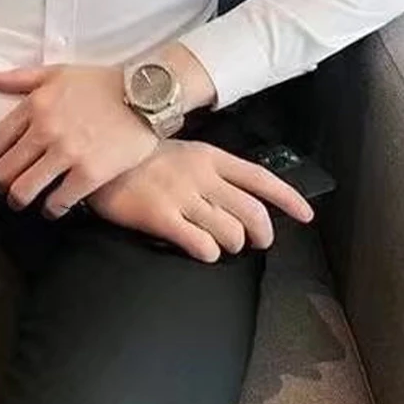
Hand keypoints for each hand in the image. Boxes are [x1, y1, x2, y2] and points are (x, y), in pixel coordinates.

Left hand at [0, 64, 159, 217]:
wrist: (147, 95)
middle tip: (8, 188)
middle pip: (5, 170)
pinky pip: (58, 202)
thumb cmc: (103, 83)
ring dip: (19, 200)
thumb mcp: (59, 72)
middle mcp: (46, 129)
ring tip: (25, 201)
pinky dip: (51, 209)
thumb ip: (21, 77)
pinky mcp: (90, 173)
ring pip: (24, 190)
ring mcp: (67, 153)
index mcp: (35, 105)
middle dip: (2, 184)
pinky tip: (54, 207)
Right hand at [86, 139, 314, 262]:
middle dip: (262, 234)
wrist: (97, 157)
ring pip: (231, 233)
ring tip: (219, 243)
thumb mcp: (181, 151)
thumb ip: (209, 170)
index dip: (288, 198)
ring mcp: (182, 196)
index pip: (260, 178)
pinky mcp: (162, 217)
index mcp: (209, 157)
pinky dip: (208, 253)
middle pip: (252, 213)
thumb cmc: (138, 157)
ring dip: (231, 245)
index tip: (306, 214)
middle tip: (257, 242)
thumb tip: (236, 194)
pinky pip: (201, 245)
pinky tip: (199, 248)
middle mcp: (201, 176)